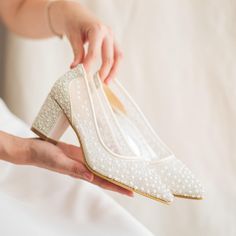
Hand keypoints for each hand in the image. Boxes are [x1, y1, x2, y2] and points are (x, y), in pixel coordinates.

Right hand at [0, 131, 132, 196]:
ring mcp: (82, 159)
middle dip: (119, 180)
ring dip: (113, 169)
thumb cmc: (43, 156)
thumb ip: (74, 169)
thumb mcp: (58, 161)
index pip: (103, 182)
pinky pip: (94, 155)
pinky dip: (103, 157)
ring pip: (101, 165)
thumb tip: (91, 177)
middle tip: (134, 182)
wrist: (34, 149)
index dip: (117, 186)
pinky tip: (110, 156)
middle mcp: (84, 167)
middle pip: (105, 175)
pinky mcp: (79, 151)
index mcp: (81, 172)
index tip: (131, 191)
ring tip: (126, 170)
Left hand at [50, 1, 122, 83]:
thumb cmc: (74, 23)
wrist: (77, 13)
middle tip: (98, 83)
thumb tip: (76, 69)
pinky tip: (108, 74)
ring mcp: (112, 37)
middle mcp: (108, 33)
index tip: (83, 77)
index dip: (88, 67)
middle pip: (109, 57)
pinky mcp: (113, 41)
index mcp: (97, 30)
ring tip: (107, 82)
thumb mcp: (73, 36)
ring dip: (114, 71)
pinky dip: (114, 66)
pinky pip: (117, 56)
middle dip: (104, 72)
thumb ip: (77, 53)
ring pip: (118, 57)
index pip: (94, 54)